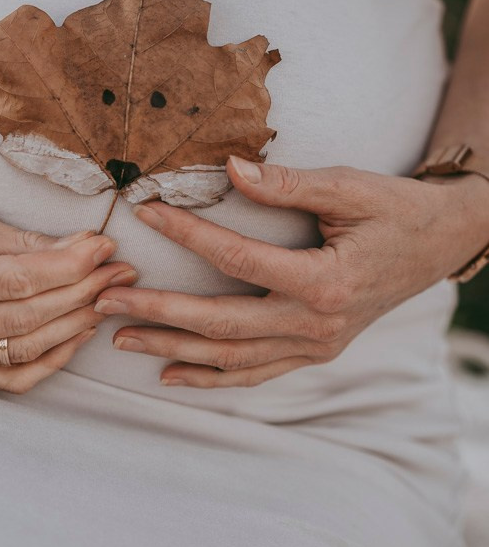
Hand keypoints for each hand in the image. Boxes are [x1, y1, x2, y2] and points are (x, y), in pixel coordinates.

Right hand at [0, 183, 136, 392]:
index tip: (105, 248)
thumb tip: (88, 249)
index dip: (69, 267)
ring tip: (106, 295)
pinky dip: (49, 358)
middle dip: (81, 292)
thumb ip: (23, 241)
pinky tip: (77, 331)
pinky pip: (8, 377)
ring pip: (22, 351)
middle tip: (119, 270)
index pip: (15, 282)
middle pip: (24, 318)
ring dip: (73, 325)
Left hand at [94, 156, 488, 387]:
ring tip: (122, 339)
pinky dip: (212, 377)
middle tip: (106, 302)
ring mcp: (316, 346)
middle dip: (158, 314)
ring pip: (232, 358)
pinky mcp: (315, 352)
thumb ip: (288, 182)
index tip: (146, 213)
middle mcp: (317, 326)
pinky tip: (172, 376)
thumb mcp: (350, 187)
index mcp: (325, 283)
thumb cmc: (397, 210)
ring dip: (173, 351)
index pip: (237, 261)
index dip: (188, 235)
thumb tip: (231, 169)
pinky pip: (255, 373)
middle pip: (221, 325)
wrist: (441, 244)